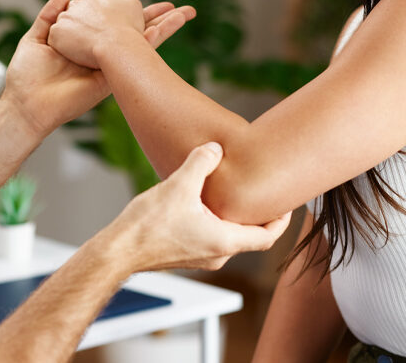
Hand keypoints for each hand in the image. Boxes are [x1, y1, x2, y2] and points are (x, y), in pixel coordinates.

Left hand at [2, 0, 193, 135]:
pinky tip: (175, 22)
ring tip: (186, 11)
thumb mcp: (37, 38)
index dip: (123, 7)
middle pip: (132, 28)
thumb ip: (50, 16)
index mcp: (82, 41)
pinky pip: (139, 53)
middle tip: (175, 5)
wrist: (28, 101)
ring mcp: (108, 62)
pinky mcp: (114, 73)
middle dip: (155, 16)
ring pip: (142, 38)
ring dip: (166, 23)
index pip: (108, 20)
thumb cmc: (28, 74)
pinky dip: (158, 36)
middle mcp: (98, 51)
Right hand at [100, 142, 290, 272]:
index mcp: (224, 241)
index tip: (288, 204)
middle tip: (265, 195)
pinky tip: (207, 204)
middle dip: (260, 216)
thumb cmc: (147, 226)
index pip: (268, 237)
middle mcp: (217, 255)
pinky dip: (219, 223)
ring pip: (230, 238)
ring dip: (236, 219)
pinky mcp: (186, 255)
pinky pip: (212, 239)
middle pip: (252, 238)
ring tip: (237, 196)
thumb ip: (201, 162)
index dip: (282, 220)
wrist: (118, 250)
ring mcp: (201, 258)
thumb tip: (215, 148)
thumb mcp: (179, 185)